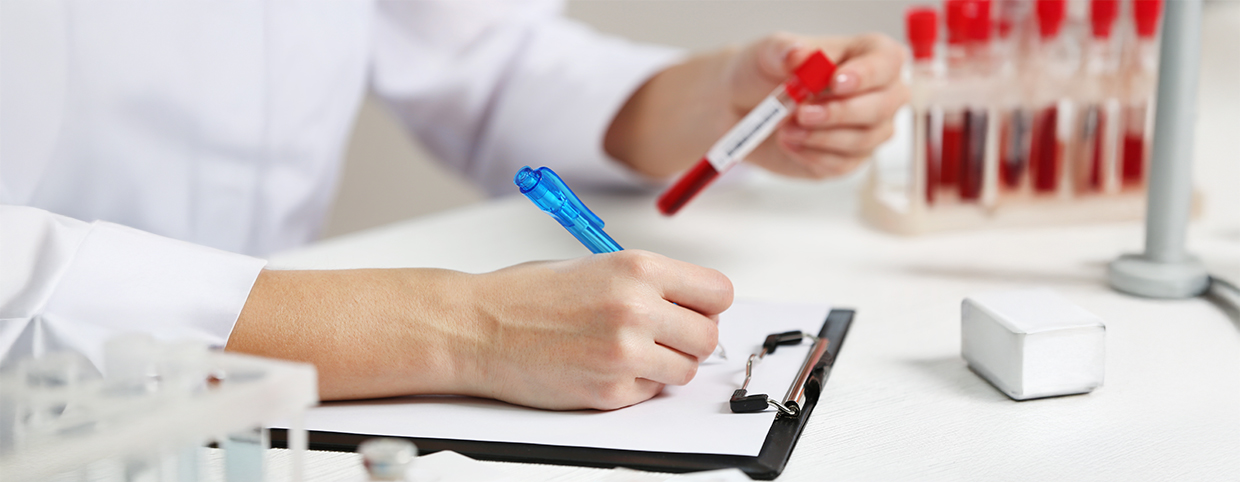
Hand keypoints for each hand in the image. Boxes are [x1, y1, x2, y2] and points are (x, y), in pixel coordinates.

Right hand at [464, 250, 732, 409]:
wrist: (476, 327)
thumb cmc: (525, 295)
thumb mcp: (597, 266)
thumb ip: (648, 283)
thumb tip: (690, 303)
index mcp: (637, 268)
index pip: (718, 292)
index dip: (708, 304)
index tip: (696, 309)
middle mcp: (636, 309)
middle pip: (708, 336)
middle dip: (691, 338)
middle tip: (665, 336)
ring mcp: (624, 354)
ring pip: (685, 371)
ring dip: (666, 365)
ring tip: (631, 352)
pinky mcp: (608, 392)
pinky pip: (650, 394)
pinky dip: (635, 385)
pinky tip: (603, 366)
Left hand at [731, 33, 908, 178]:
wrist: (745, 107)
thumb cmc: (766, 73)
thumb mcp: (768, 52)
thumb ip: (783, 50)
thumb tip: (797, 54)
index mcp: (868, 54)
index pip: (887, 61)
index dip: (866, 74)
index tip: (834, 81)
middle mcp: (879, 92)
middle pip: (882, 107)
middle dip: (839, 112)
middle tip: (801, 112)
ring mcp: (868, 129)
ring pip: (863, 140)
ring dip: (821, 136)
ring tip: (785, 128)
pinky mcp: (849, 159)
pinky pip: (842, 164)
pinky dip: (811, 155)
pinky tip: (789, 142)